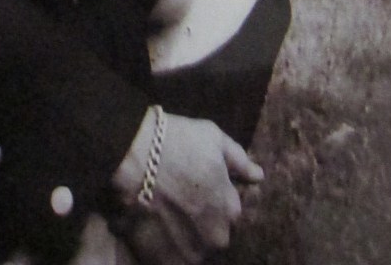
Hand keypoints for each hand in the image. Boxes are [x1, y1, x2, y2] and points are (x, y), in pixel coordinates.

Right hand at [111, 110, 263, 264]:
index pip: (228, 210)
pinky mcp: (165, 262)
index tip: (192, 184)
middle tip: (175, 199)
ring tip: (160, 212)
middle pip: (211, 232)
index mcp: (232, 209)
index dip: (210, 196)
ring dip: (181, 235)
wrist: (132, 156)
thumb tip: (258, 176)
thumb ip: (239, 160)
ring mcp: (191, 252)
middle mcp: (217, 237)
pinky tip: (150, 227)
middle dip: (198, 220)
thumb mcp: (212, 137)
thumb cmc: (176, 142)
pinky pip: (169, 258)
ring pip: (191, 246)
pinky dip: (162, 247)